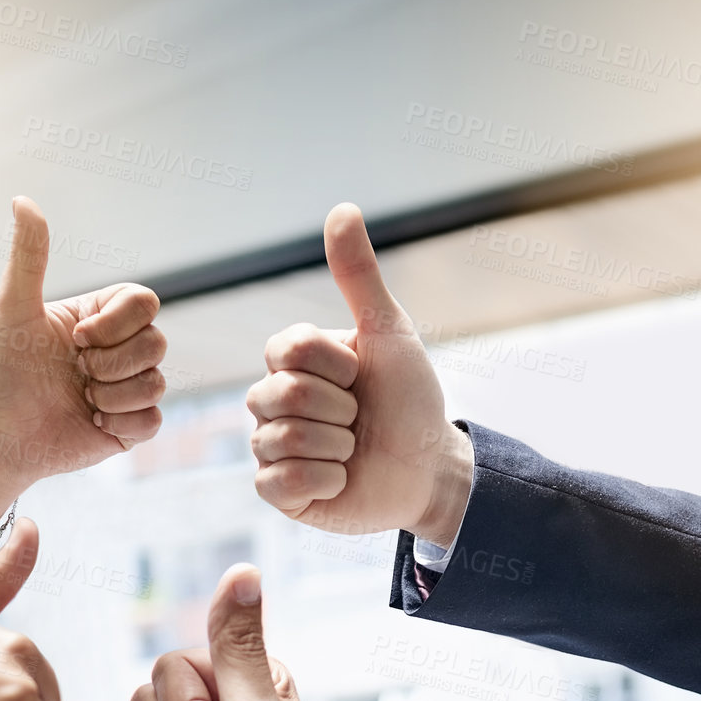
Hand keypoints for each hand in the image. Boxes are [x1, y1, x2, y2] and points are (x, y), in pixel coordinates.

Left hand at [0, 196, 166, 506]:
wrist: (0, 437)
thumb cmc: (2, 373)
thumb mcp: (13, 310)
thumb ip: (29, 257)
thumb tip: (23, 200)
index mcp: (101, 317)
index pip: (144, 302)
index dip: (116, 324)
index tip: (76, 340)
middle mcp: (121, 349)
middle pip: (158, 343)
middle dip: (111, 363)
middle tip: (76, 373)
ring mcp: (130, 388)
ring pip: (157, 383)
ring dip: (111, 396)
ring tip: (82, 400)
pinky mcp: (133, 427)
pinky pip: (154, 420)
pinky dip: (120, 422)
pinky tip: (92, 423)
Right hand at [246, 203, 471, 546]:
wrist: (429, 468)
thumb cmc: (409, 399)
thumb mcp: (390, 333)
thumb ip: (359, 277)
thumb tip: (342, 209)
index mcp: (291, 360)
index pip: (287, 349)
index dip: (336, 365)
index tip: (361, 375)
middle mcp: (271, 400)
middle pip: (282, 394)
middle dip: (341, 409)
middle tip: (360, 419)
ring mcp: (270, 447)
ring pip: (282, 439)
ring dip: (338, 447)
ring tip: (354, 450)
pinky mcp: (278, 492)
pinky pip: (279, 481)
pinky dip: (325, 480)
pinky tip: (341, 480)